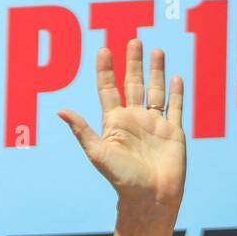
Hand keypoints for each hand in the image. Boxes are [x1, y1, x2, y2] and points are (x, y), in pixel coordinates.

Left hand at [59, 39, 185, 216]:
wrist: (150, 196)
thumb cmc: (122, 179)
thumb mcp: (98, 153)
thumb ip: (82, 131)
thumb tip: (61, 111)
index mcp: (114, 123)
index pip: (108, 90)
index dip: (106, 70)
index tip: (103, 49)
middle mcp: (134, 120)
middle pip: (132, 84)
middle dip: (133, 62)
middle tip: (133, 39)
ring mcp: (154, 124)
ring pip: (155, 90)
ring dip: (155, 71)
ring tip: (155, 49)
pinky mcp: (173, 131)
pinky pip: (175, 107)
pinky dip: (176, 92)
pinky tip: (175, 77)